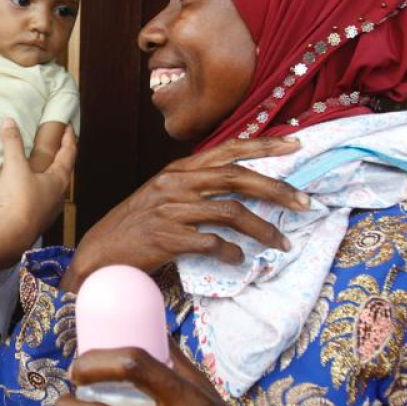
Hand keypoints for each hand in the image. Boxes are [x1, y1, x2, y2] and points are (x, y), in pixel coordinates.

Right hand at [0, 120, 75, 275]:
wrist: (10, 236)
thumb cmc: (18, 199)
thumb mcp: (14, 166)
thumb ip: (12, 143)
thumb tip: (9, 121)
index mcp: (58, 180)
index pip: (68, 154)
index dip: (68, 139)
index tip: (68, 128)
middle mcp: (57, 196)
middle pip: (65, 172)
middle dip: (63, 157)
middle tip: (60, 146)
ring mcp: (48, 211)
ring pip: (54, 189)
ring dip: (52, 176)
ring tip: (45, 168)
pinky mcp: (36, 222)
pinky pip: (42, 202)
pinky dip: (39, 191)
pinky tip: (31, 192)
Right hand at [64, 136, 308, 289]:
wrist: (101, 254)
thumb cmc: (136, 227)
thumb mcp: (163, 197)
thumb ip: (195, 187)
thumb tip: (236, 188)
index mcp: (178, 171)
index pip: (227, 150)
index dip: (263, 146)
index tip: (295, 145)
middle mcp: (175, 184)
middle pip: (237, 177)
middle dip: (277, 189)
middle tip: (305, 202)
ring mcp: (170, 210)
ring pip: (231, 212)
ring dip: (263, 230)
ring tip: (281, 244)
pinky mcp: (167, 238)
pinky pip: (212, 243)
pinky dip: (232, 253)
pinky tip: (239, 260)